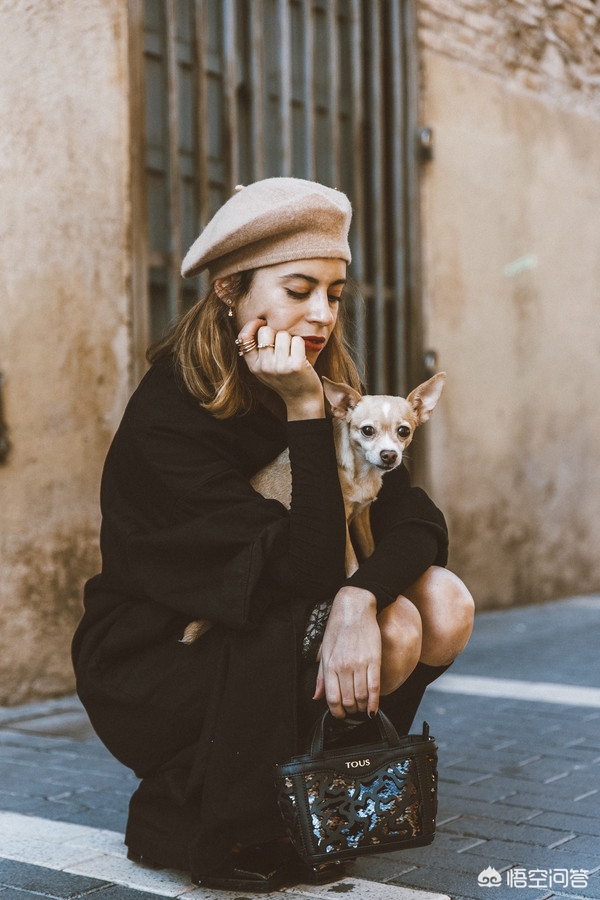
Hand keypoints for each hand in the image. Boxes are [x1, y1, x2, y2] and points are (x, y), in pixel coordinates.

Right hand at [237, 318, 324, 419]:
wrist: (302, 398)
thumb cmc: (284, 379)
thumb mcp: (264, 370)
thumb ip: (257, 352)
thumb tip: (255, 324)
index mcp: (253, 366)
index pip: (244, 338)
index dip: (252, 325)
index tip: (261, 323)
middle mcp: (264, 367)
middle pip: (265, 331)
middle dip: (275, 333)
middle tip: (282, 346)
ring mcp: (280, 366)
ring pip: (282, 334)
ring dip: (289, 340)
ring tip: (292, 354)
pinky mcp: (296, 365)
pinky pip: (297, 340)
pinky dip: (300, 344)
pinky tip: (300, 357)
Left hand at [313, 587, 380, 718]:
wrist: (355, 608)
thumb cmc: (338, 627)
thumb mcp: (324, 650)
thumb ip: (321, 676)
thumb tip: (316, 696)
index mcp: (330, 665)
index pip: (332, 698)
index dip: (336, 711)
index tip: (339, 714)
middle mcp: (344, 667)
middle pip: (348, 700)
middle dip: (350, 711)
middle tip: (352, 711)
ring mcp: (360, 664)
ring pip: (362, 697)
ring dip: (362, 708)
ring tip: (362, 709)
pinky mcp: (375, 660)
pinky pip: (375, 687)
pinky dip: (374, 702)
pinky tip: (373, 708)